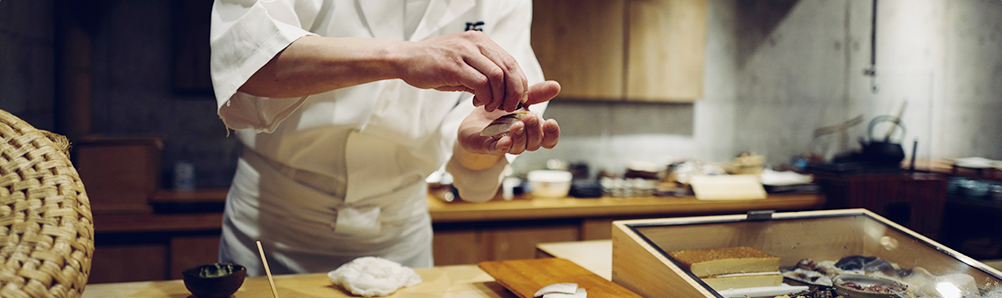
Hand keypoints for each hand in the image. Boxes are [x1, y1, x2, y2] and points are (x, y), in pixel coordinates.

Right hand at [392, 31, 527, 112]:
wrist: (406, 59)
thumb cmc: (434, 64)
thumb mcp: (463, 64)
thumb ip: (482, 73)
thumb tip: (503, 92)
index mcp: (480, 41)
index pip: (511, 61)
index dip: (518, 83)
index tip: (516, 99)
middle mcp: (475, 43)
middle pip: (509, 68)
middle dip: (513, 92)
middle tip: (509, 107)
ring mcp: (464, 53)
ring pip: (497, 76)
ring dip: (498, 97)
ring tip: (491, 106)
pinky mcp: (453, 66)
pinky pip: (480, 83)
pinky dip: (484, 97)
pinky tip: (477, 102)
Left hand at [457, 81, 560, 159]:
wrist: (475, 119)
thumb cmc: (501, 111)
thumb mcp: (519, 98)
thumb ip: (536, 94)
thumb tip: (556, 86)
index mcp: (532, 131)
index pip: (548, 139)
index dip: (552, 134)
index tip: (551, 122)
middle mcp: (522, 141)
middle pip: (534, 143)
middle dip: (534, 131)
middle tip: (531, 117)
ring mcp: (506, 145)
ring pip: (518, 148)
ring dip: (520, 137)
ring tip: (517, 124)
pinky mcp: (488, 147)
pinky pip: (496, 150)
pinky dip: (502, 147)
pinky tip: (505, 140)